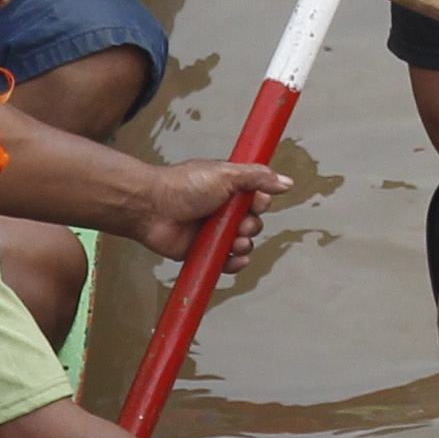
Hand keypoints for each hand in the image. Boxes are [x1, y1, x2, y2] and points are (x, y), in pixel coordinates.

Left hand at [131, 160, 292, 264]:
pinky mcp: (201, 251)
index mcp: (230, 190)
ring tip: (235, 240)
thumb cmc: (183, 185)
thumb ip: (258, 177)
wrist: (151, 207)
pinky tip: (236, 259)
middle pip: (253, 224)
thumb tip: (287, 182)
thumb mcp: (226, 174)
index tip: (255, 204)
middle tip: (239, 223)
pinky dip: (234, 263)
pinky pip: (225, 262)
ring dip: (244, 244)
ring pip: (242, 244)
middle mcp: (223, 211)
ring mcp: (212, 232)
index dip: (261, 204)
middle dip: (251, 226)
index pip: (259, 200)